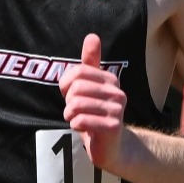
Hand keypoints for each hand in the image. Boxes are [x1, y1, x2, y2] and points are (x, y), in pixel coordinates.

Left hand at [59, 33, 127, 170]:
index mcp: (110, 79)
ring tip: (77, 119)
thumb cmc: (95, 114)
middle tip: (75, 111)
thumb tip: (92, 36)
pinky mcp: (113, 126)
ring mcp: (117, 109)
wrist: (110, 146)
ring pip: (76, 105)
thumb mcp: (89, 87)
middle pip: (75, 89)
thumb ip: (89, 63)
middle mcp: (117, 92)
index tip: (71, 96)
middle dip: (68, 102)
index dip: (66, 86)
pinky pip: (81, 120)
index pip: (77, 72)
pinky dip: (75, 125)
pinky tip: (82, 127)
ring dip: (70, 115)